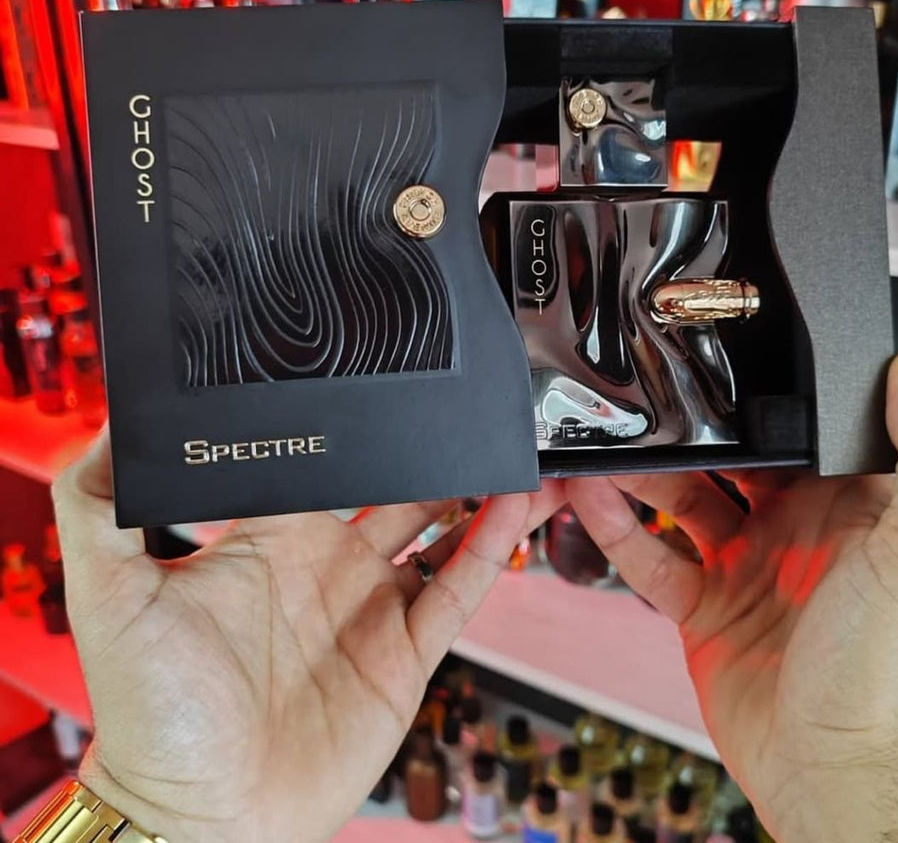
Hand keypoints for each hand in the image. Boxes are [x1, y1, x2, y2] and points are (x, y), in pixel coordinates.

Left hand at [53, 441, 560, 842]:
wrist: (204, 816)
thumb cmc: (153, 714)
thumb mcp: (112, 595)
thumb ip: (98, 507)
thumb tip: (110, 429)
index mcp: (272, 539)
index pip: (324, 465)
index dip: (355, 427)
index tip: (381, 383)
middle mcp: (329, 566)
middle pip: (394, 489)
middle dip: (426, 449)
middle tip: (457, 406)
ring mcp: (371, 609)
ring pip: (439, 533)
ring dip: (471, 489)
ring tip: (501, 445)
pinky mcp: (405, 654)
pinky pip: (458, 590)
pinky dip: (490, 547)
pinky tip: (513, 506)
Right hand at [565, 352, 897, 842]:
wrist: (839, 773)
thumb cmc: (893, 668)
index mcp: (848, 508)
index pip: (796, 433)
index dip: (758, 401)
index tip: (717, 365)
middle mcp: (795, 532)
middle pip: (727, 462)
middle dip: (686, 432)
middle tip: (642, 402)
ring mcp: (746, 570)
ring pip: (681, 503)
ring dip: (639, 474)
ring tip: (602, 445)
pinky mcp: (706, 611)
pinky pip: (652, 560)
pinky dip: (617, 531)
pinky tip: (592, 501)